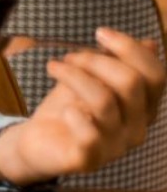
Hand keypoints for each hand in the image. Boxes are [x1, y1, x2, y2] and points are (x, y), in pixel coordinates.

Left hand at [0, 28, 164, 184]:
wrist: (37, 142)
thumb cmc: (68, 107)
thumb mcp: (91, 78)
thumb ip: (117, 63)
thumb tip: (150, 43)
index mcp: (143, 107)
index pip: (156, 75)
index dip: (131, 48)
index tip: (99, 32)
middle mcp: (137, 127)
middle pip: (132, 83)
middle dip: (96, 60)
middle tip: (70, 57)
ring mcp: (116, 146)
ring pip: (104, 101)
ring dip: (74, 76)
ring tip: (54, 67)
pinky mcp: (90, 159)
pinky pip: (89, 133)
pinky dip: (73, 114)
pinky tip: (64, 109)